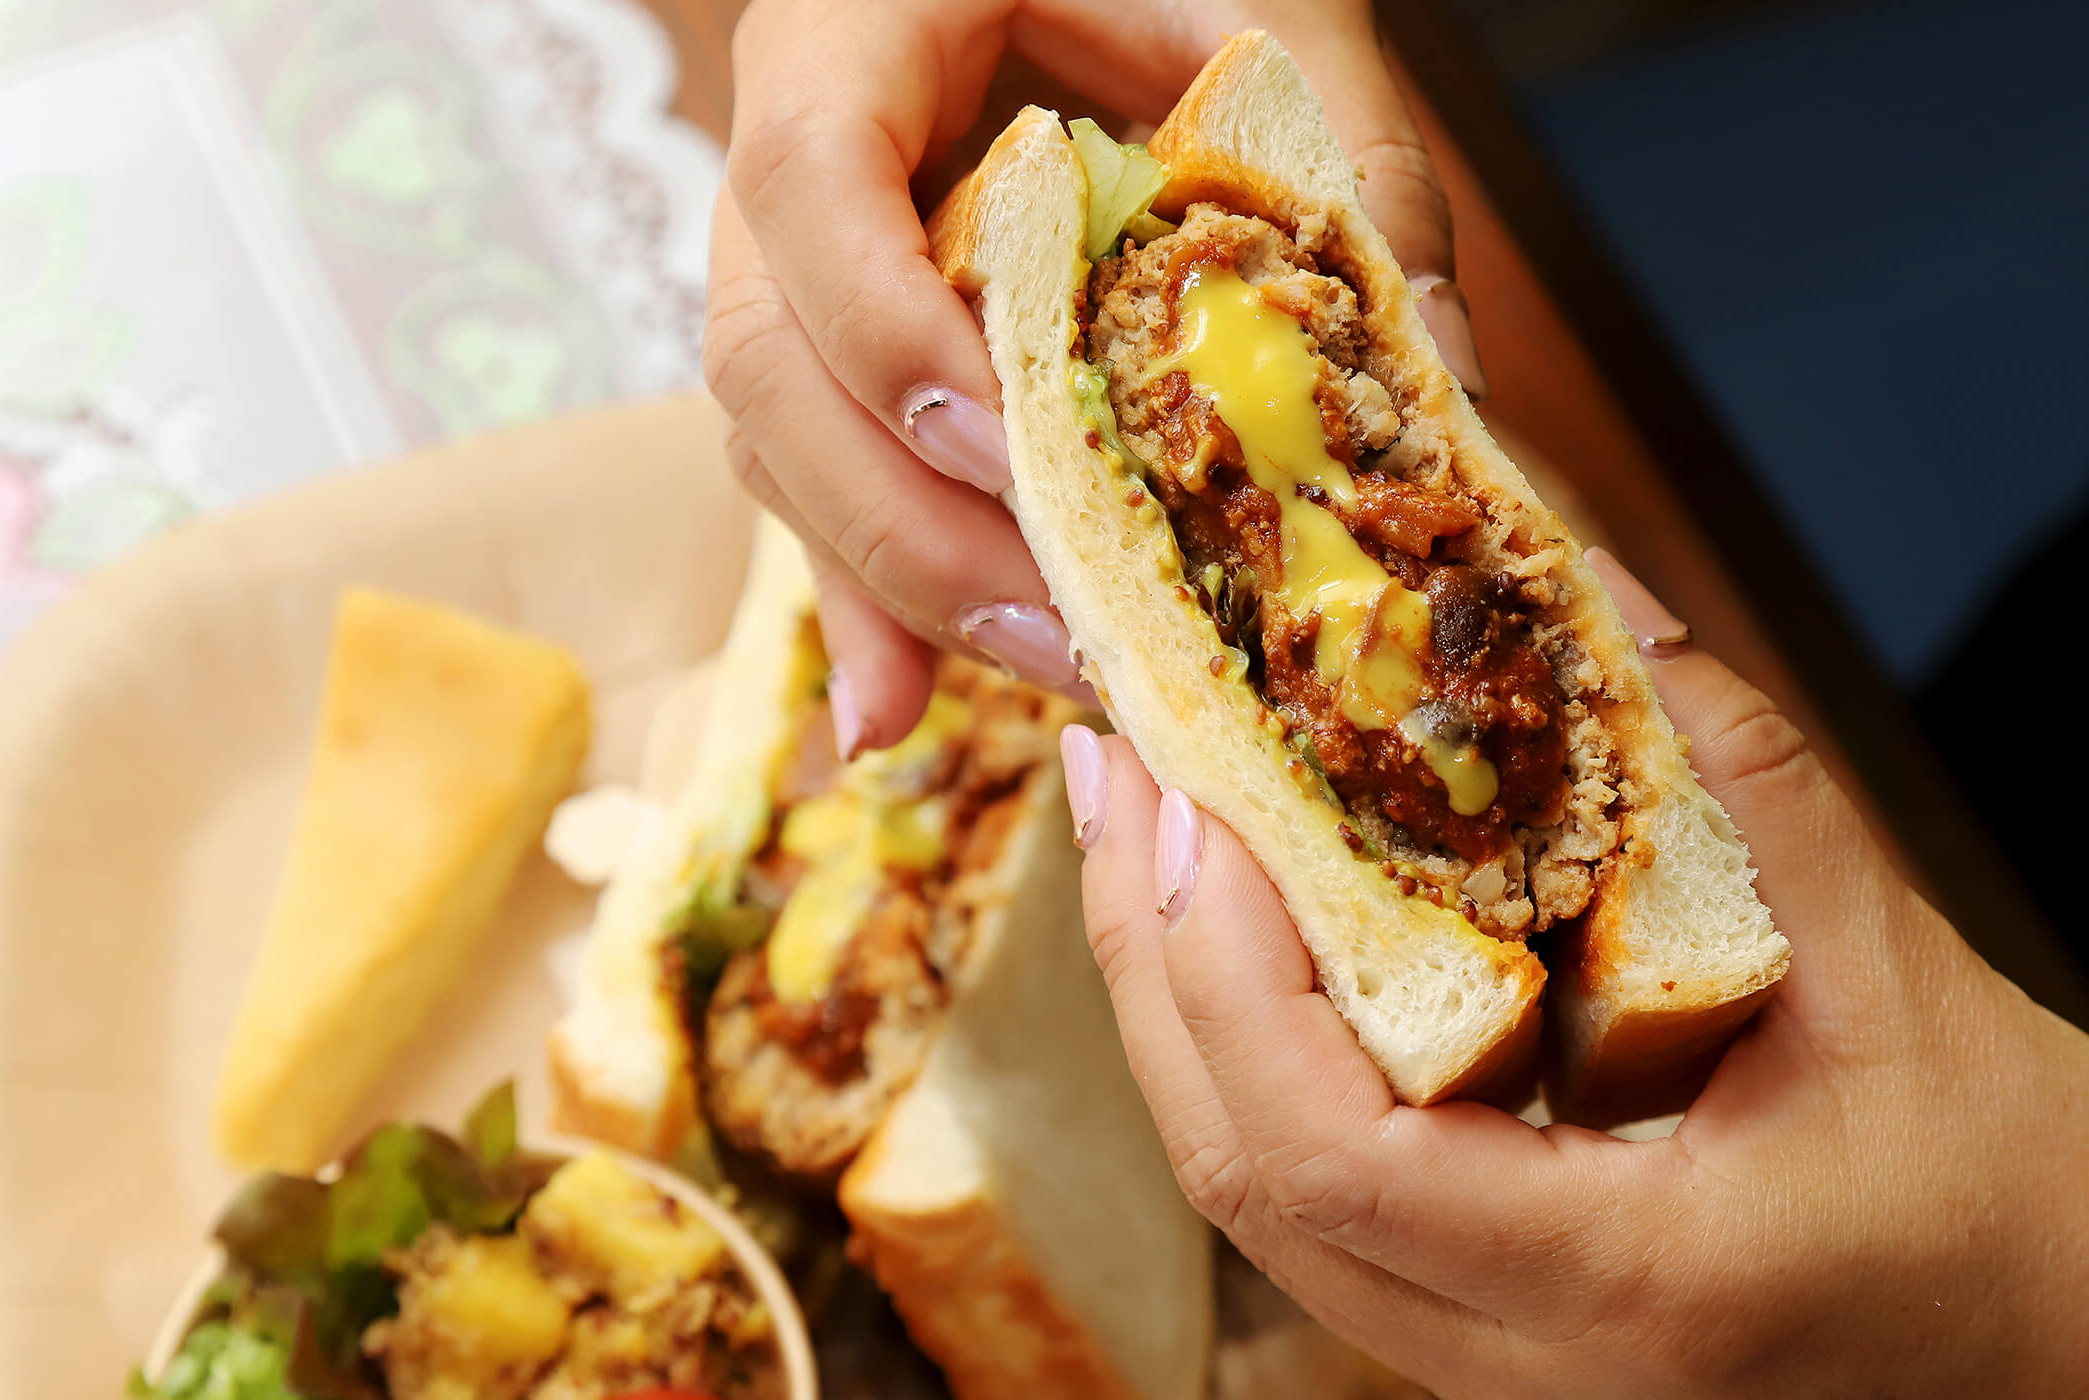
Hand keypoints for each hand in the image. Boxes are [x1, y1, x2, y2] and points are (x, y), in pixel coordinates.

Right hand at [705, 0, 1484, 757]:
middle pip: (768, 354)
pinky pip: (815, 473)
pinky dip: (868, 590)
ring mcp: (793, 261)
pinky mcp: (837, 347)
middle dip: (902, 514)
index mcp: (852, 25)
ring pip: (777, 441)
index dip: (883, 322)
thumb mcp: (1273, 10)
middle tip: (1054, 625)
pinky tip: (899, 708)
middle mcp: (789, 155)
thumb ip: (1340, 158)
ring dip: (893, 581)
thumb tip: (1434, 387)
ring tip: (1035, 681)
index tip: (1003, 441)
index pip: (806, 180)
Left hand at [1060, 551, 2088, 1396]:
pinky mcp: (1477, 1315)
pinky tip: (1239, 924)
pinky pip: (1308, 1187)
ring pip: (1253, 1193)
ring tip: (1146, 819)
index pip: (1331, 1151)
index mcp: (1626, 1283)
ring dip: (1174, 1000)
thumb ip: (1730, 773)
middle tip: (1121, 766)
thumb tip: (1581, 586)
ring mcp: (1484, 1358)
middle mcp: (1521, 1362)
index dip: (1226, 971)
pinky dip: (1246, 1046)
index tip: (1193, 805)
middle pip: (1241, 1176)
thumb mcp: (1894, 962)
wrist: (2058, 1326)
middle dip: (1147, 960)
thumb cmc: (2010, 1181)